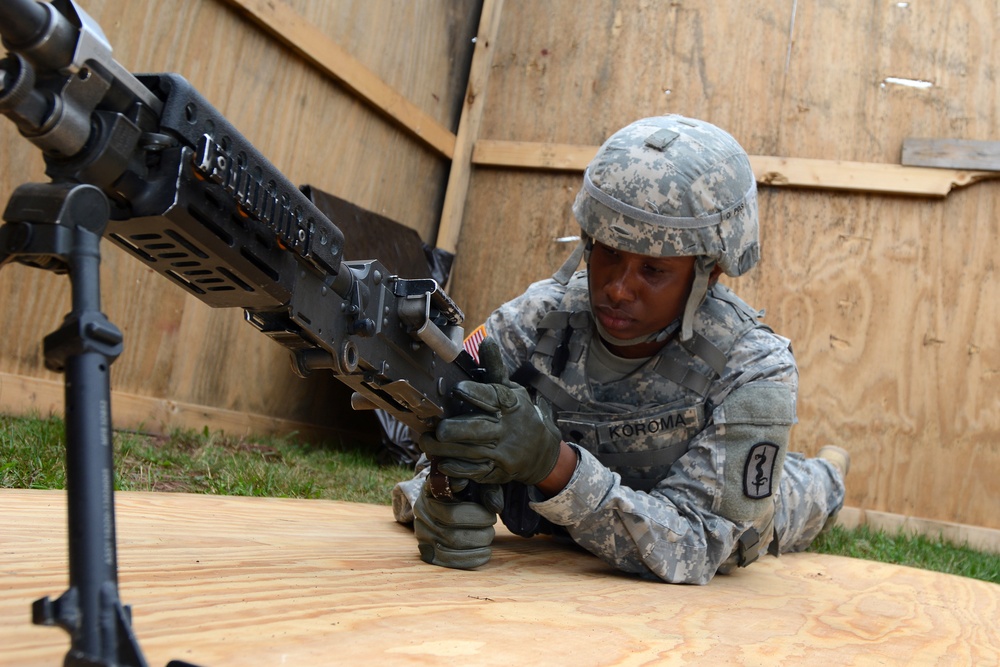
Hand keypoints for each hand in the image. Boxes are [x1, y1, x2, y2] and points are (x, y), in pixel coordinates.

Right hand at [412, 481, 501, 569]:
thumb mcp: (474, 483)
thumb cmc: (463, 491)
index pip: (452, 510)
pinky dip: (471, 558)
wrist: (442, 502)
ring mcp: (422, 533)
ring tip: (488, 538)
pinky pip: (448, 560)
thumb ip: (488, 490)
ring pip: (451, 546)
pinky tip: (485, 553)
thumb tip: (496, 507)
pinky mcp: (426, 550)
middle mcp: (422, 513)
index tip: (491, 517)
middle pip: (452, 531)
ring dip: (476, 545)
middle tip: (491, 528)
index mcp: (432, 492)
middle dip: (479, 532)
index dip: (474, 516)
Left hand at [420, 338, 561, 485]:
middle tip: (437, 427)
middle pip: (477, 429)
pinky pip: (471, 472)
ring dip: (442, 449)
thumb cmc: (521, 416)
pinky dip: (454, 467)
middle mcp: (507, 430)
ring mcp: (502, 454)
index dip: (475, 393)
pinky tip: (441, 461)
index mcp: (511, 406)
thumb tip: (486, 340)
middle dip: (453, 429)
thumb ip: (495, 370)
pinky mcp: (495, 472)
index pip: (494, 397)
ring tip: (426, 441)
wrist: (543, 454)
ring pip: (468, 452)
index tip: (457, 389)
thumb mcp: (514, 391)